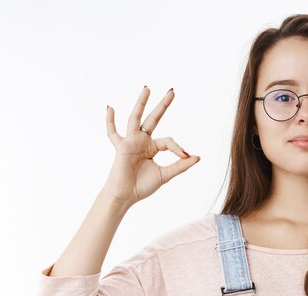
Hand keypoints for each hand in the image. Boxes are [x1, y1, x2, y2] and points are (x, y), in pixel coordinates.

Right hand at [101, 86, 199, 205]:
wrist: (126, 196)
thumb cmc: (142, 186)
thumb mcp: (166, 175)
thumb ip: (180, 165)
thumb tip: (197, 157)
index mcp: (152, 147)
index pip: (169, 141)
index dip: (178, 148)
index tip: (185, 156)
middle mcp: (142, 141)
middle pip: (154, 119)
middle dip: (163, 105)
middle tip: (172, 91)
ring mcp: (131, 142)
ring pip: (136, 118)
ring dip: (141, 103)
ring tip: (147, 88)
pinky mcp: (121, 147)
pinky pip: (113, 133)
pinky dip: (110, 121)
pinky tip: (110, 108)